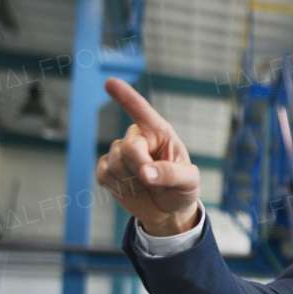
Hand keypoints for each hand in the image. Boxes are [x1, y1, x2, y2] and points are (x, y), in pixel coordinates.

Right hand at [97, 78, 200, 235]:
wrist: (167, 210)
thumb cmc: (182, 189)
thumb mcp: (189, 182)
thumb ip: (171, 174)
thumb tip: (146, 172)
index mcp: (159, 133)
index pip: (141, 111)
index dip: (126, 96)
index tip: (110, 83)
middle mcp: (138, 137)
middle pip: (128, 148)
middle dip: (140, 168)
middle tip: (154, 182)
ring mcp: (120, 152)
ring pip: (115, 164)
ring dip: (132, 181)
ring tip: (147, 185)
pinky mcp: (107, 168)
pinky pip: (104, 175)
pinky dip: (119, 187)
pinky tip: (131, 188)